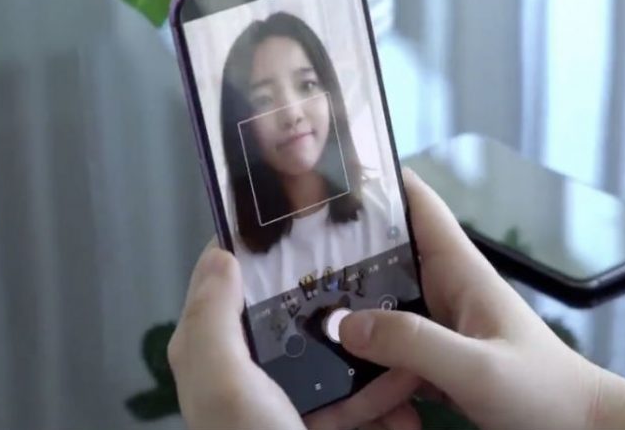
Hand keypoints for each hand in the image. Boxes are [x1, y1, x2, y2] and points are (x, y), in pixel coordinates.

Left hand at [168, 239, 423, 429]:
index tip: (314, 216)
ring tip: (409, 346)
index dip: (272, 249)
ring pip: (350, 355)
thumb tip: (222, 255)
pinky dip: (395, 399)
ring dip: (383, 354)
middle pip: (308, 314)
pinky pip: (372, 401)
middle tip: (381, 280)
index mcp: (226, 358)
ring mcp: (302, 405)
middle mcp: (262, 376)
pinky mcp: (338, 428)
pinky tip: (414, 393)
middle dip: (349, 301)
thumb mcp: (220, 387)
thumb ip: (211, 320)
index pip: (242, 285)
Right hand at [336, 169, 620, 429]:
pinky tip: (382, 419)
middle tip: (299, 316)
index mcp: (459, 271)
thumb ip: (415, 343)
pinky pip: (385, 368)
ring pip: (373, 329)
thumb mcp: (479, 368)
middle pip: (374, 270)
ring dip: (354, 364)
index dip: (374, 182)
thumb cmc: (546, 393)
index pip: (416, 204)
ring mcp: (436, 330)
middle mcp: (442, 292)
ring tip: (345, 406)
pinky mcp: (432, 366)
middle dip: (338, 294)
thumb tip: (343, 323)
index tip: (321, 180)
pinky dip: (374, 393)